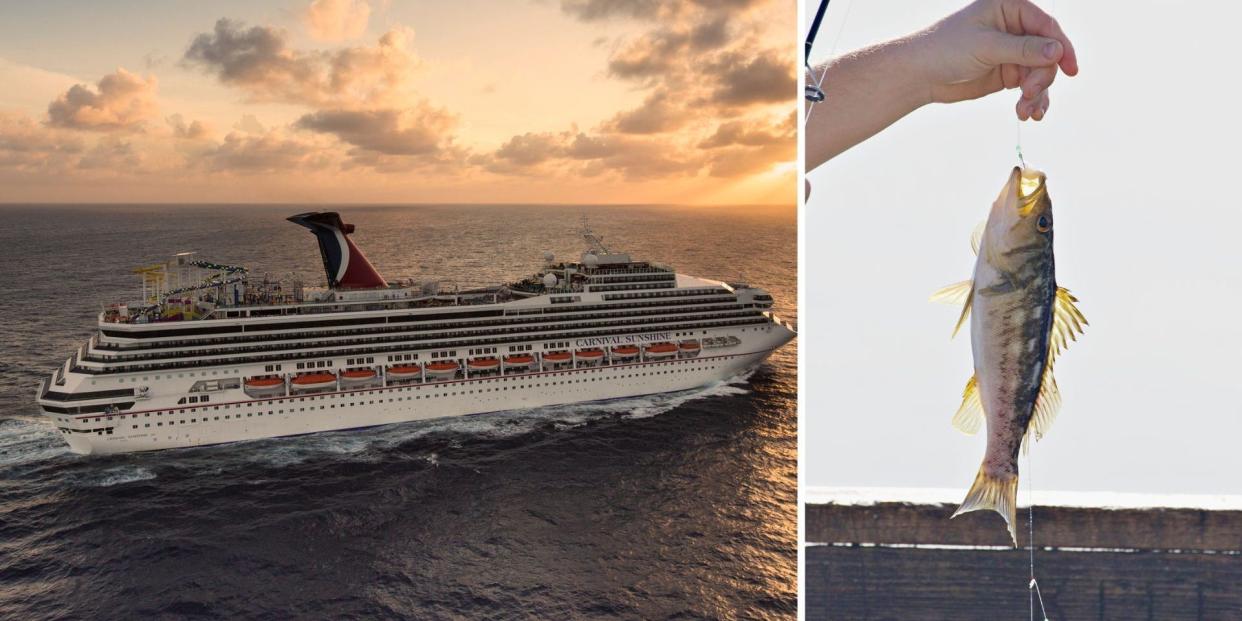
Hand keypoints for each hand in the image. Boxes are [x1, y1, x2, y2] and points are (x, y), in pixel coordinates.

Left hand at [911, 0, 1077, 120]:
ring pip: (1040, 73)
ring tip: (1025, 112)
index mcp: (1010, 8)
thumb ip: (1023, 49)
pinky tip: (1029, 114)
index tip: (1070, 70)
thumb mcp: (986, 47)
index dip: (1061, 48)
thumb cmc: (946, 49)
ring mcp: (1012, 52)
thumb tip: (1057, 51)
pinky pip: (1029, 85)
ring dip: (1037, 94)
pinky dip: (1032, 100)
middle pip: (1046, 53)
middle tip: (1029, 95)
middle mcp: (1014, 28)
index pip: (1047, 27)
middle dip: (1042, 77)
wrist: (920, 74)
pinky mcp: (1007, 73)